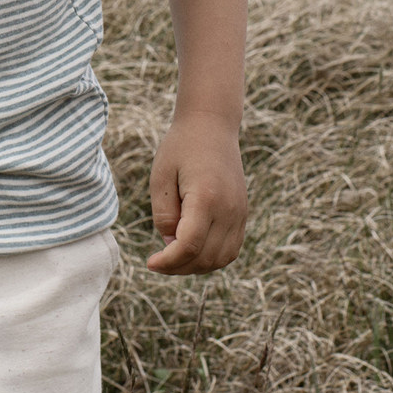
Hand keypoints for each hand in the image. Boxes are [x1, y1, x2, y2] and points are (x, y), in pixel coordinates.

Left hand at [146, 111, 246, 274]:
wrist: (211, 125)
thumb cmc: (180, 147)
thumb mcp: (160, 176)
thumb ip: (164, 214)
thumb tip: (171, 246)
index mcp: (206, 197)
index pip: (189, 245)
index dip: (169, 262)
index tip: (150, 263)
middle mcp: (229, 209)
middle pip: (206, 257)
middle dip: (180, 267)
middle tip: (159, 261)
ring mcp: (239, 213)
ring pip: (222, 258)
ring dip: (197, 266)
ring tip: (174, 256)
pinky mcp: (242, 213)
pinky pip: (231, 249)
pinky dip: (212, 257)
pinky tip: (192, 250)